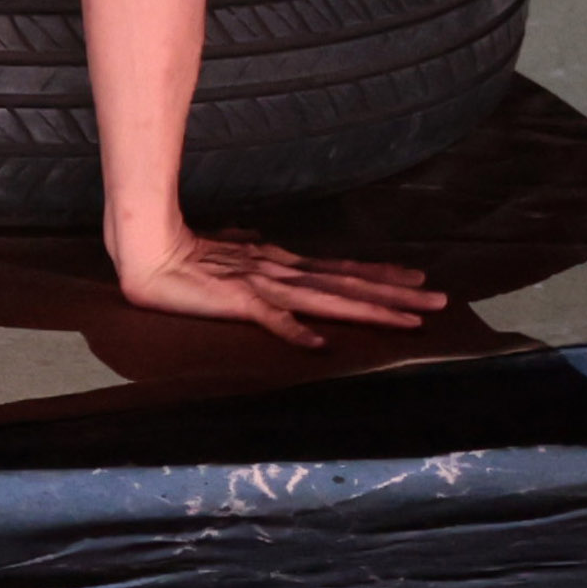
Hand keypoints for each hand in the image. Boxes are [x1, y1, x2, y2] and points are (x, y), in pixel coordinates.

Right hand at [113, 229, 447, 346]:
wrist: (144, 248)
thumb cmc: (183, 252)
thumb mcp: (227, 252)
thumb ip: (248, 250)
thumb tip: (259, 241)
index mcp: (280, 265)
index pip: (340, 270)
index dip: (381, 275)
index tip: (418, 278)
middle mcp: (282, 272)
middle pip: (348, 284)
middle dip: (397, 293)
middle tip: (442, 300)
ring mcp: (262, 285)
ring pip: (328, 299)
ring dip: (370, 309)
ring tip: (410, 320)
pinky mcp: (237, 300)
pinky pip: (270, 319)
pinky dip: (295, 331)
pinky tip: (321, 345)